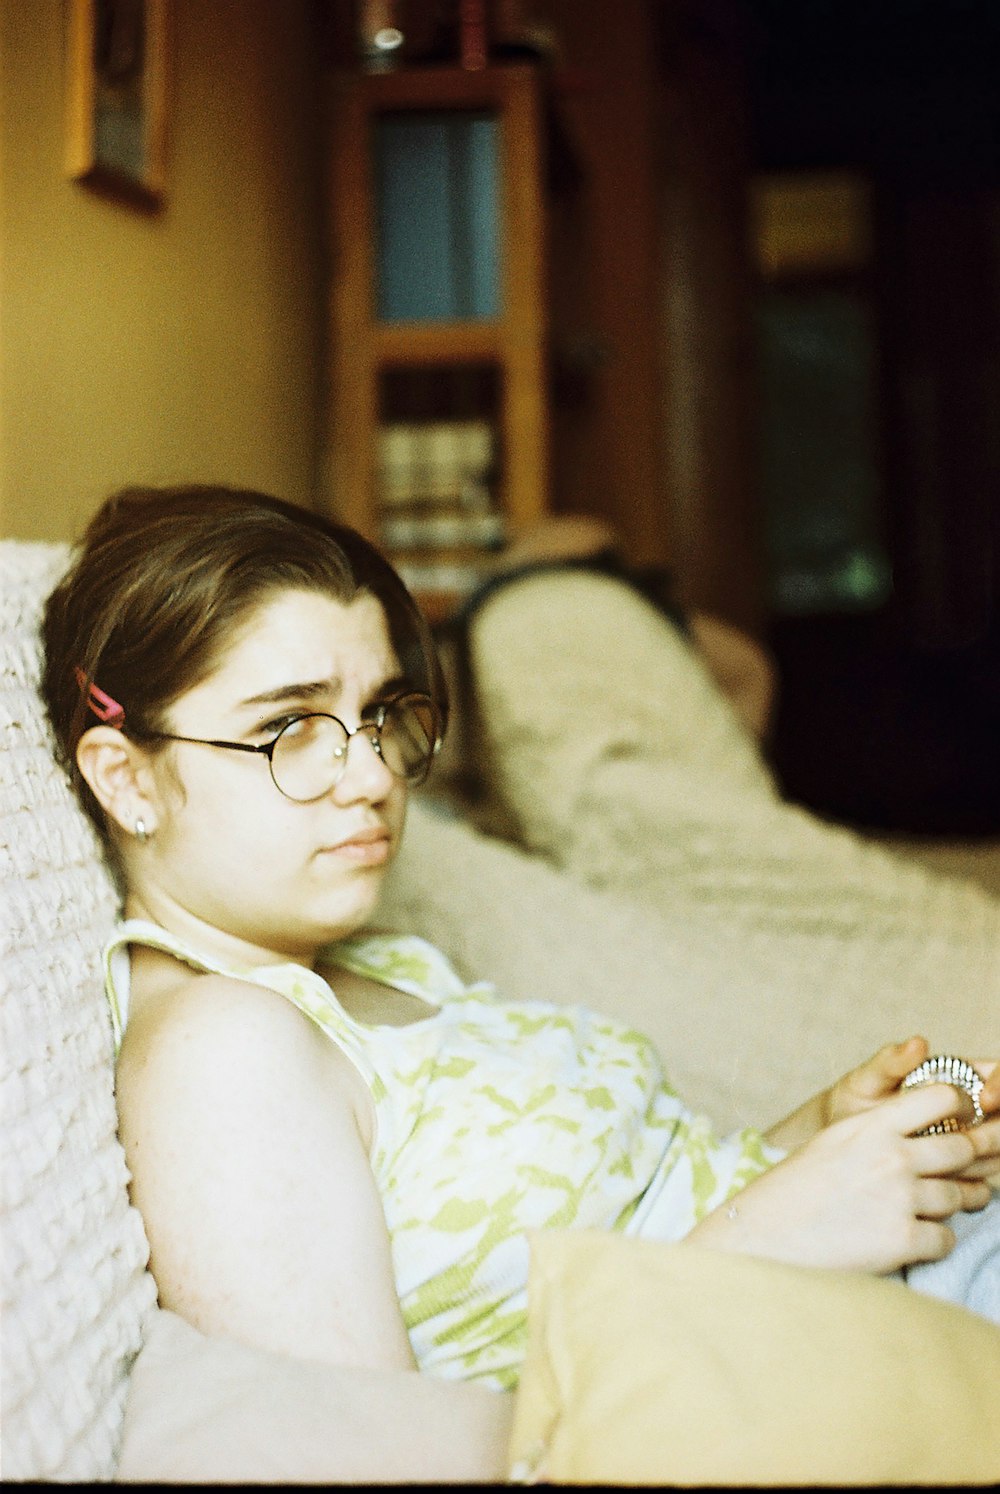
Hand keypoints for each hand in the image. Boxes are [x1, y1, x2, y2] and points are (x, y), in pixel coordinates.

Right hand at [690, 1083, 993, 1275]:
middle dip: (967, 1162)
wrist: (761, 1236)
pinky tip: (909, 1239)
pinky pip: (946, 1239)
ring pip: (959, 1196)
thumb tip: (929, 1133)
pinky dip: (934, 1242)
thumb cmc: (793, 1190)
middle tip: (959, 1173)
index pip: (943, 1097)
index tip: (961, 1120)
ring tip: (928, 1209)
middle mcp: (891, 1156)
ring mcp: (900, 1198)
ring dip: (952, 1205)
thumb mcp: (834, 1142)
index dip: (961, 1108)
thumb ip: (880, 1131)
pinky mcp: (903, 1240)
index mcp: (871, 1123)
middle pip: (962, 1148)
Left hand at [829, 1041, 999, 1180]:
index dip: (999, 1086)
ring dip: (987, 1159)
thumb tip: (918, 1043)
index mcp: (954, 1077)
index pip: (997, 1074)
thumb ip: (891, 1062)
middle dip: (997, 1130)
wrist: (837, 1144)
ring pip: (997, 1152)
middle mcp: (968, 1110)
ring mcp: (967, 1143)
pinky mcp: (959, 1173)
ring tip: (951, 1167)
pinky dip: (973, 1186)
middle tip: (973, 1141)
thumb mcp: (867, 1080)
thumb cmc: (854, 1103)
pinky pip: (980, 1181)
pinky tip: (949, 1188)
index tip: (983, 1100)